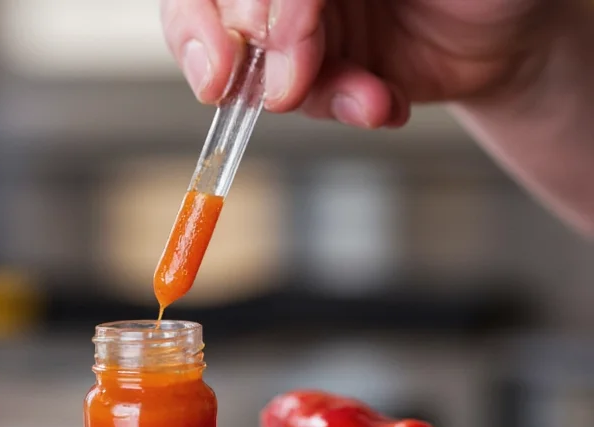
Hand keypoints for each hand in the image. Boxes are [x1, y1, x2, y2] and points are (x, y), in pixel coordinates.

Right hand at [160, 0, 561, 128]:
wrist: (514, 29)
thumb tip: (275, 18)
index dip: (220, 13)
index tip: (234, 53)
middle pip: (216, 13)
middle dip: (257, 57)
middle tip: (290, 86)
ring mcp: (300, 23)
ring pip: (253, 67)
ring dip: (310, 92)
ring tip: (368, 97)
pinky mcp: (320, 70)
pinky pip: (301, 99)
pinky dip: (340, 108)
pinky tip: (381, 102)